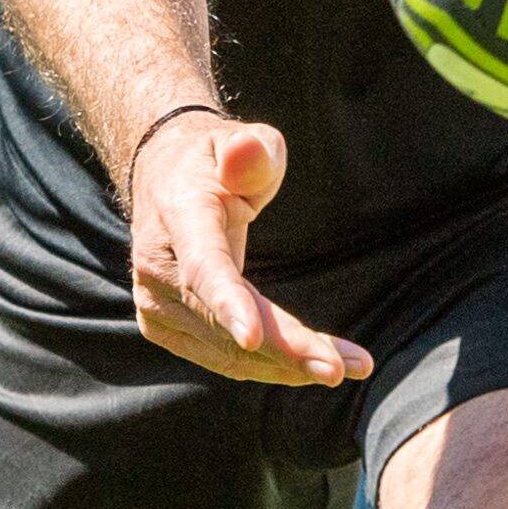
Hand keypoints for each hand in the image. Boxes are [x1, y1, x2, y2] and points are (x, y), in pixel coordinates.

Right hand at [127, 111, 370, 388]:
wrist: (164, 178)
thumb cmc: (215, 159)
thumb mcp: (236, 140)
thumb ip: (253, 148)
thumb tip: (249, 153)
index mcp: (178, 216)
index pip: (202, 267)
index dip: (227, 303)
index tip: (252, 338)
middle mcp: (157, 267)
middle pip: (223, 322)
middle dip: (283, 348)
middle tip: (339, 368)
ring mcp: (155, 304)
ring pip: (226, 352)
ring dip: (286, 365)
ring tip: (352, 366)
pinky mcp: (166, 328)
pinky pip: (222, 359)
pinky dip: (269, 366)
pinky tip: (313, 364)